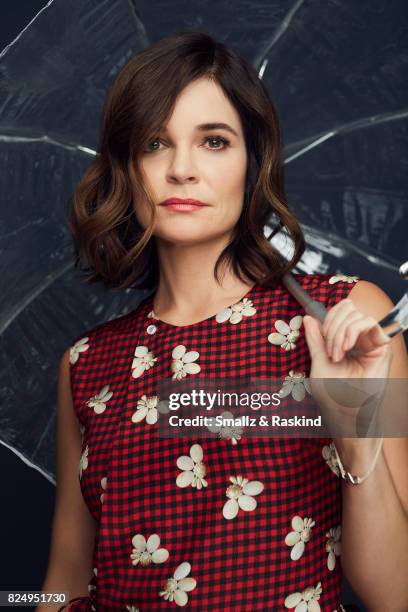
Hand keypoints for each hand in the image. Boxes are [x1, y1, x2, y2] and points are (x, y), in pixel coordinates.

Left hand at [302, 298, 392, 433]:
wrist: (347, 413)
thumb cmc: (334, 395)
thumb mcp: (318, 362)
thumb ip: (315, 339)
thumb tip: (309, 317)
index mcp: (345, 340)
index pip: (340, 311)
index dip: (328, 318)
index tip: (321, 339)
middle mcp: (360, 338)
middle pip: (348, 307)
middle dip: (332, 325)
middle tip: (329, 349)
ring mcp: (371, 342)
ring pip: (357, 314)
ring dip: (340, 332)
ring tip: (337, 354)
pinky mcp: (381, 347)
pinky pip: (370, 322)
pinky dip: (353, 330)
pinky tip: (346, 347)